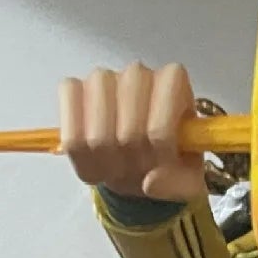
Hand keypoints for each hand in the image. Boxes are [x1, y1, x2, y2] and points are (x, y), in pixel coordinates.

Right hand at [58, 62, 206, 202]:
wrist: (140, 161)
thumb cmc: (168, 161)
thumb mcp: (188, 180)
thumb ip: (180, 184)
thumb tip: (151, 183)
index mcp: (173, 83)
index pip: (160, 130)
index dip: (158, 156)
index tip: (162, 164)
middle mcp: (137, 73)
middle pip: (128, 134)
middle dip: (132, 163)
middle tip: (138, 168)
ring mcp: (102, 78)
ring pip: (97, 135)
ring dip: (105, 162)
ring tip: (116, 166)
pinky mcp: (72, 89)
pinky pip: (69, 127)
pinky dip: (78, 154)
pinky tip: (92, 158)